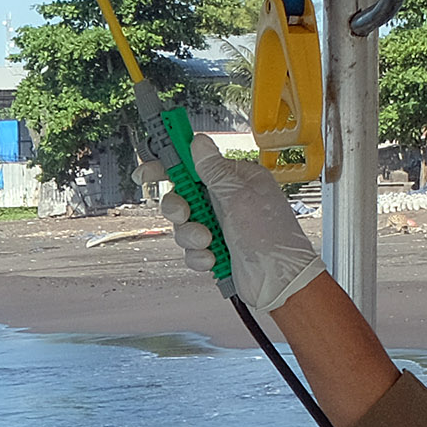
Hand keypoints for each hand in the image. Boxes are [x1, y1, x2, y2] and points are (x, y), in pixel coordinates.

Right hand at [130, 79, 326, 313]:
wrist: (280, 284)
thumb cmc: (271, 238)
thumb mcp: (240, 197)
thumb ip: (214, 171)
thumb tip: (198, 142)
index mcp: (236, 178)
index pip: (195, 163)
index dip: (168, 164)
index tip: (146, 173)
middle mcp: (226, 199)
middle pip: (182, 195)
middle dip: (179, 208)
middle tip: (185, 214)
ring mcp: (221, 225)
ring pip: (183, 224)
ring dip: (190, 235)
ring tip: (208, 243)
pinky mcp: (216, 249)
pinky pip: (191, 249)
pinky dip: (198, 255)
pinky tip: (214, 259)